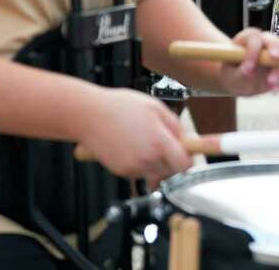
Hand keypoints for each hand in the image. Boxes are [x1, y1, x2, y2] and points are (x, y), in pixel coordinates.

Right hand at [76, 88, 190, 180]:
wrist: (89, 115)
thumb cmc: (120, 107)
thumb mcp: (156, 108)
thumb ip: (175, 127)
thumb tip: (190, 140)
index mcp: (159, 142)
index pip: (184, 164)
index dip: (188, 158)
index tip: (188, 151)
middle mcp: (147, 159)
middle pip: (172, 171)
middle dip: (173, 158)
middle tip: (165, 141)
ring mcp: (133, 168)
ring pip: (156, 172)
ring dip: (157, 161)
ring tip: (145, 140)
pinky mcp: (121, 172)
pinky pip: (140, 172)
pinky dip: (142, 163)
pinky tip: (133, 146)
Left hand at [218, 28, 278, 94]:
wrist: (238, 83)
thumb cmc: (231, 75)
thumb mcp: (229, 75)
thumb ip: (238, 73)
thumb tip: (248, 72)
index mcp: (247, 39)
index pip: (253, 38)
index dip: (253, 50)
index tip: (249, 68)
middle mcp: (263, 43)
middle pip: (273, 40)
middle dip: (275, 48)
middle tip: (275, 57)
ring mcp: (274, 54)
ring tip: (271, 84)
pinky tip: (275, 90)